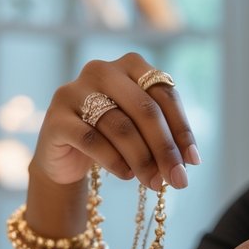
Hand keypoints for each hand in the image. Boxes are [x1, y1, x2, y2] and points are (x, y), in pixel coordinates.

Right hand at [30, 53, 199, 189]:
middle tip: (178, 180)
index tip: (193, 162)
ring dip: (143, 160)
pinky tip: (127, 175)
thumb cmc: (111, 139)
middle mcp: (101, 70)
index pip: (164, 93)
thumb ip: (163, 137)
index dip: (182, 129)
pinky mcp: (56, 118)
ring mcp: (74, 92)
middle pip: (145, 109)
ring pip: (121, 126)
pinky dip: (114, 161)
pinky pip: (92, 140)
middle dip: (165, 148)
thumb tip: (188, 161)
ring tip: (154, 183)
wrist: (64, 156)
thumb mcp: (141, 131)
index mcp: (130, 65)